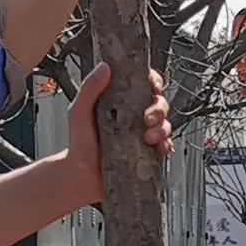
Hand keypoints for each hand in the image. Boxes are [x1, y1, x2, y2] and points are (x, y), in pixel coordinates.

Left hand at [59, 60, 170, 204]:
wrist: (81, 178)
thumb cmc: (79, 145)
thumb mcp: (79, 113)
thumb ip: (89, 89)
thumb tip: (104, 67)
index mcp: (120, 101)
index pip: (143, 83)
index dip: (153, 81)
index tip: (153, 86)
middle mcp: (133, 116)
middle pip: (159, 102)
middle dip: (159, 109)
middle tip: (147, 118)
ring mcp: (142, 134)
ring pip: (165, 123)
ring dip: (163, 128)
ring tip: (149, 138)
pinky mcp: (147, 152)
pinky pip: (165, 145)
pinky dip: (166, 145)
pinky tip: (157, 148)